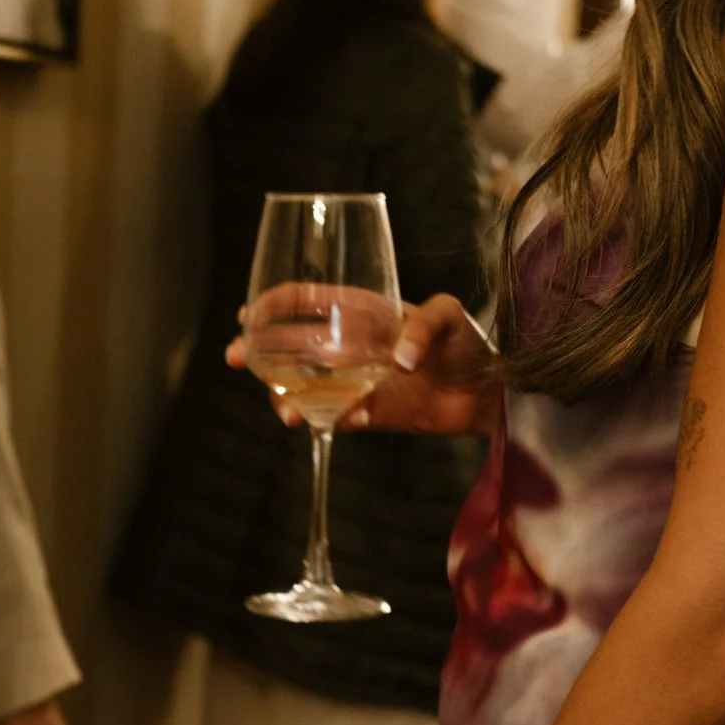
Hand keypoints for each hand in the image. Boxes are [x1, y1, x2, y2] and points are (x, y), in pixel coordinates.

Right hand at [229, 292, 496, 434]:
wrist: (489, 393)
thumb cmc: (470, 343)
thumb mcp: (451, 316)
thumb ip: (424, 327)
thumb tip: (399, 360)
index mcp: (360, 311)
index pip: (305, 300)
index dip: (272, 304)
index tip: (248, 314)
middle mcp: (348, 344)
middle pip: (289, 345)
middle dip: (257, 350)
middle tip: (235, 358)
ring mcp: (353, 380)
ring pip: (302, 385)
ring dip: (283, 396)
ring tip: (286, 412)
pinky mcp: (366, 413)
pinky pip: (332, 417)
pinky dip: (323, 421)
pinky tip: (323, 424)